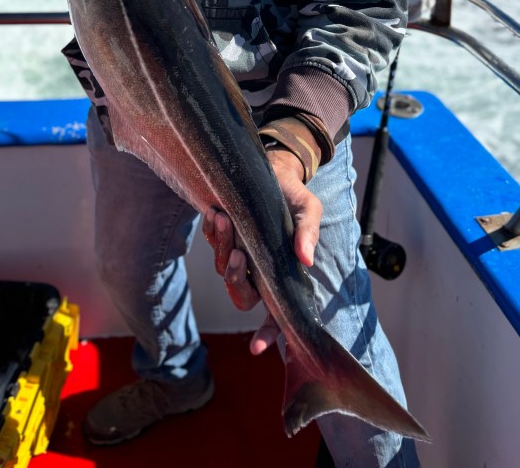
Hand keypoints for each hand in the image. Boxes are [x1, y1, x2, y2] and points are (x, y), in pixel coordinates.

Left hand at [203, 148, 321, 354]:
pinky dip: (211, 231)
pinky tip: (215, 213)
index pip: (276, 314)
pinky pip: (212, 244)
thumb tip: (307, 260)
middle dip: (237, 280)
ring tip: (226, 218)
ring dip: (222, 246)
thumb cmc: (294, 196)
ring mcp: (240, 255)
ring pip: (224, 268)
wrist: (274, 170)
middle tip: (239, 255)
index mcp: (282, 274)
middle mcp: (259, 271)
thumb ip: (308, 232)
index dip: (268, 334)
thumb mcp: (308, 209)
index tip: (257, 349)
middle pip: (242, 296)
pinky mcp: (224, 238)